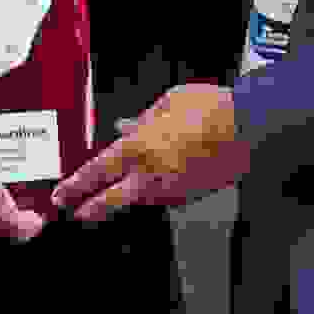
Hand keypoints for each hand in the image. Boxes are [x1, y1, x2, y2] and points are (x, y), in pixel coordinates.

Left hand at [57, 83, 246, 219]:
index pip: (97, 172)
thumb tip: (129, 126)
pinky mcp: (190, 196)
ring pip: (139, 200)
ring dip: (126, 199)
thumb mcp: (170, 101)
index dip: (76, 186)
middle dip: (91, 208)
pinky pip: (165, 197)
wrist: (249, 128)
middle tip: (78, 212)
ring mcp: (172, 189)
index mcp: (139, 147)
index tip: (64, 194)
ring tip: (118, 195)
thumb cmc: (212, 109)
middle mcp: (151, 174)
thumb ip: (145, 118)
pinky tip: (159, 182)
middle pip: (111, 200)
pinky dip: (156, 192)